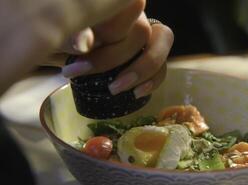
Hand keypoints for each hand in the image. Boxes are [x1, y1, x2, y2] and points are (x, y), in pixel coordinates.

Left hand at [0, 0, 173, 97]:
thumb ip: (72, 35)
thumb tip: (83, 45)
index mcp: (118, 7)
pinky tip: (136, 94)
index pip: (127, 10)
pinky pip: (163, 66)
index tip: (80, 49)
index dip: (109, 32)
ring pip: (162, 43)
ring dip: (140, 70)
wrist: (74, 50)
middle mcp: (137, 16)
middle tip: (81, 72)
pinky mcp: (153, 57)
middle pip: (142, 32)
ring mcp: (149, 35)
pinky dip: (153, 81)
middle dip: (113, 57)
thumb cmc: (69, 38)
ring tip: (114, 89)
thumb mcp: (64, 35)